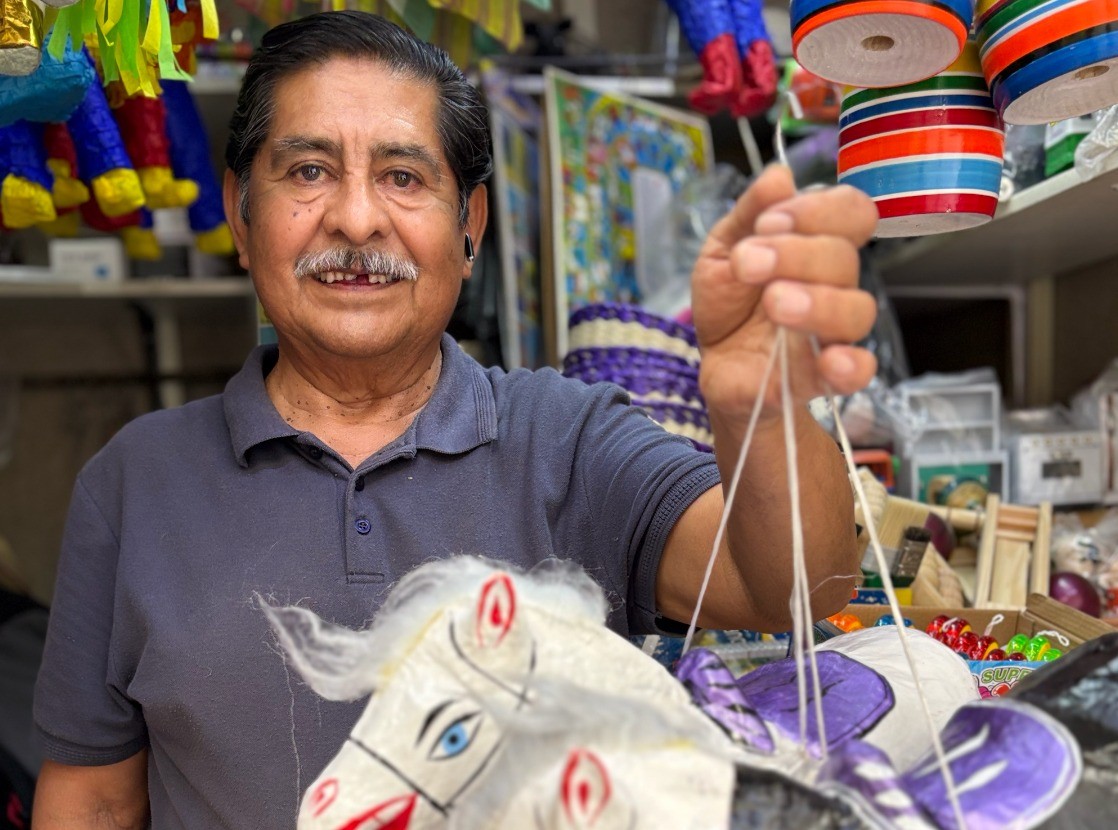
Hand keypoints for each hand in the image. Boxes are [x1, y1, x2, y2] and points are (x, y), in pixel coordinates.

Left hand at [692, 165, 878, 425]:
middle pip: (844, 257)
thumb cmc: (729, 303)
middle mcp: (833, 284)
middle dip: (794, 253)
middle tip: (747, 263)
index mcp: (815, 244)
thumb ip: (749, 213)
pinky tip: (828, 360)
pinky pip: (860, 371)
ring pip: (857, 310)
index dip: (816, 210)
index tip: (766, 224)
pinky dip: (850, 365)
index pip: (851, 211)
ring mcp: (831, 331)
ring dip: (816, 301)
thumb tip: (779, 175)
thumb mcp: (723, 248)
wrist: (714, 364)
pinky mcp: (821, 376)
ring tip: (773, 302)